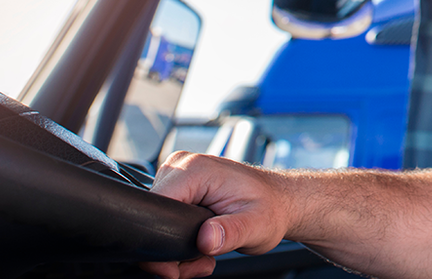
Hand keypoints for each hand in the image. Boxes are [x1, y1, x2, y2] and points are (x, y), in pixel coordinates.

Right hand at [141, 152, 293, 277]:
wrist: (278, 201)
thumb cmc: (270, 208)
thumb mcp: (257, 225)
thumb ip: (231, 233)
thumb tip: (206, 239)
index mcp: (195, 170)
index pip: (155, 208)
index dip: (162, 241)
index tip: (178, 265)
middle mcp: (182, 167)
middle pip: (153, 218)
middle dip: (172, 249)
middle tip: (203, 260)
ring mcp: (178, 176)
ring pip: (157, 222)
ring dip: (177, 248)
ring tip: (208, 253)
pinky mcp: (179, 188)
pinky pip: (165, 218)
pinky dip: (180, 238)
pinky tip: (203, 244)